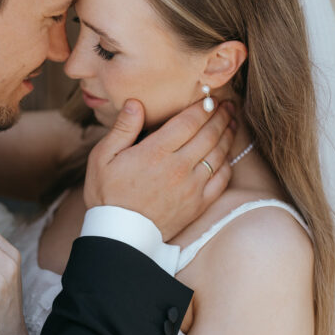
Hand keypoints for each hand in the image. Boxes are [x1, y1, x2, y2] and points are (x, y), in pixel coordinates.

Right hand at [83, 98, 235, 240]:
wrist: (119, 236)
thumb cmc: (107, 194)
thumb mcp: (102, 158)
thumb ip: (122, 129)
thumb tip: (136, 103)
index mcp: (156, 152)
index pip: (189, 122)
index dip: (203, 107)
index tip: (210, 99)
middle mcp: (178, 167)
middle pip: (209, 134)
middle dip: (221, 116)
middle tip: (228, 106)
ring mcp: (191, 187)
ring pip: (218, 154)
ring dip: (228, 136)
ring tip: (232, 123)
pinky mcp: (198, 205)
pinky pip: (221, 180)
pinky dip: (227, 164)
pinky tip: (227, 155)